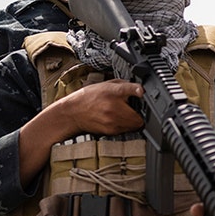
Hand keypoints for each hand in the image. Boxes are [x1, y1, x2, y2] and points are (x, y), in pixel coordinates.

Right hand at [19, 79, 144, 183]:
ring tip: (123, 113)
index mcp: (112, 92)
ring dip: (133, 121)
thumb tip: (141, 89)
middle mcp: (112, 107)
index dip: (137, 90)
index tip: (141, 92)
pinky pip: (127, 130)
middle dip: (139, 113)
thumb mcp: (107, 84)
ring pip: (135, 125)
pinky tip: (117, 119)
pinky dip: (125, 126)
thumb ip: (125, 85)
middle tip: (132, 108)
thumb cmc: (90, 97)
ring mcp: (112, 121)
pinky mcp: (110, 131)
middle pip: (139, 115)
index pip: (127, 89)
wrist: (73, 112)